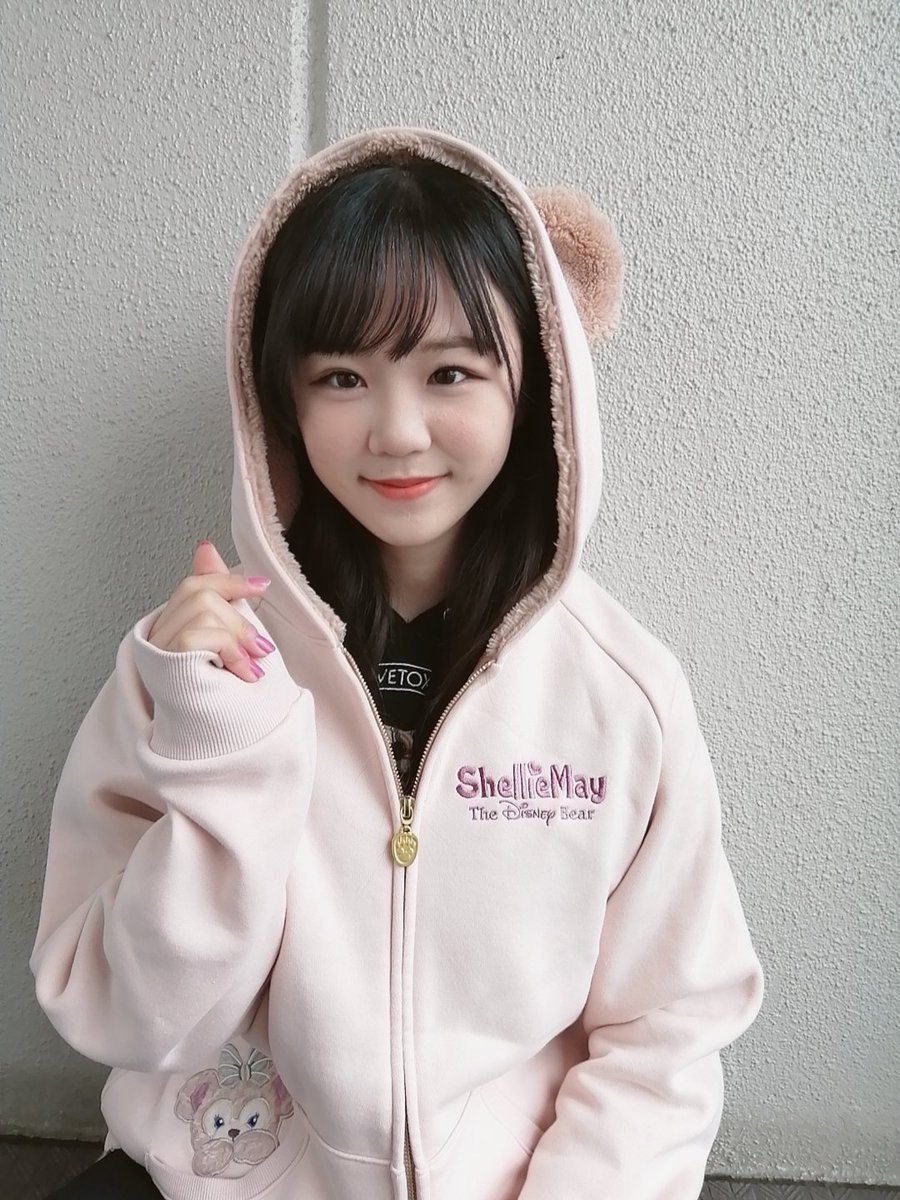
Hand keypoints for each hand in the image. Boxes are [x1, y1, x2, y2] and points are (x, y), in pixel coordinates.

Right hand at [146, 541, 274, 682]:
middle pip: (199, 592)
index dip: (228, 579)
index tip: (261, 585)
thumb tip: (206, 548)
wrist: (220, 744)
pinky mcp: (165, 667)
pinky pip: (197, 636)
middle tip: (260, 648)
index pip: (194, 584)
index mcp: (170, 627)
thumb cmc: (224, 694)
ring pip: (202, 610)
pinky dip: (228, 652)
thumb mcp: (228, 639)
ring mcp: (158, 652)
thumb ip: (217, 596)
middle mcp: (156, 637)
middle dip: (238, 616)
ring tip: (250, 667)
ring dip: (237, 637)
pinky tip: (241, 674)